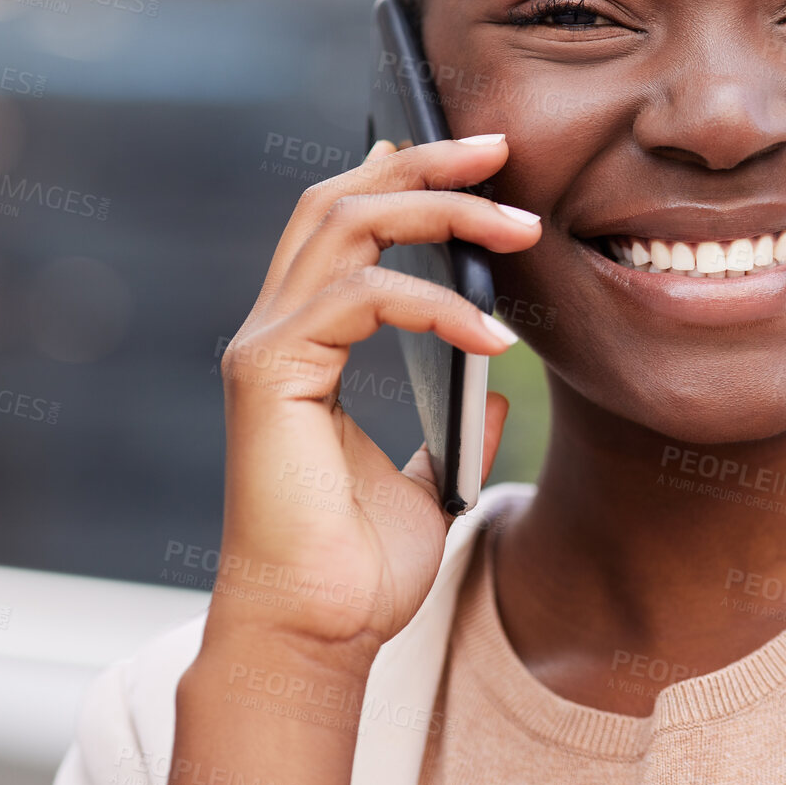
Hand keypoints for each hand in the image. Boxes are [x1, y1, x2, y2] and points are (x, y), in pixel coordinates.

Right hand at [210, 133, 540, 665]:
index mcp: (308, 344)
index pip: (347, 223)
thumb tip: (497, 379)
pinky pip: (359, 298)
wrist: (320, 635)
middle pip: (340, 199)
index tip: (484, 160)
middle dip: (425, 163)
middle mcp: (277, 332)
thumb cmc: (362, 568)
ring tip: (520, 228)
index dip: (408, 176)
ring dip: (440, 212)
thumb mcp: (433, 477)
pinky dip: (433, 304)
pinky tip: (492, 337)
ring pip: (344, 225)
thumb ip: (456, 421)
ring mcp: (266, 348)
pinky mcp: (270, 374)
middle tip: (503, 149)